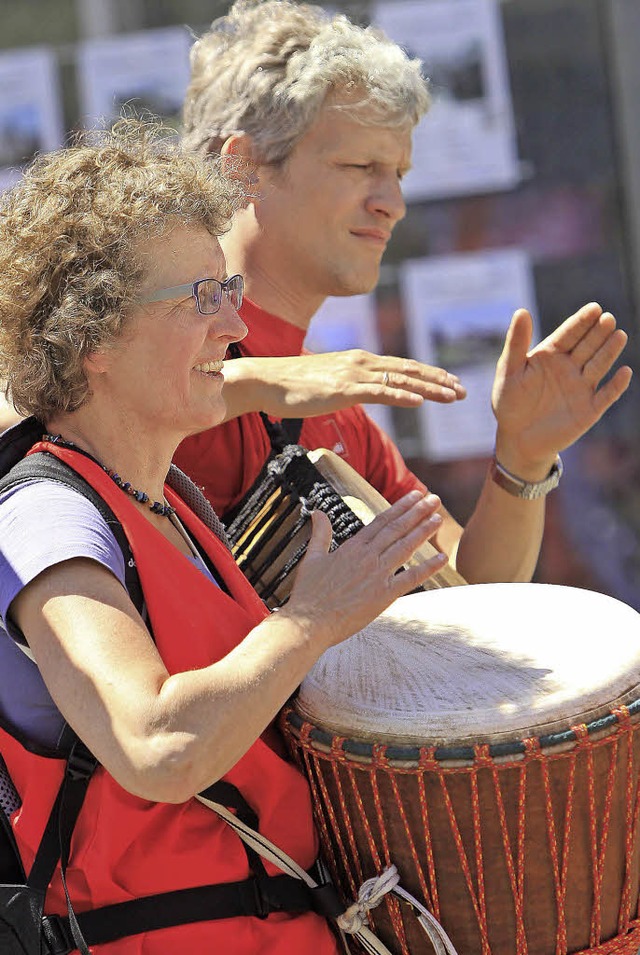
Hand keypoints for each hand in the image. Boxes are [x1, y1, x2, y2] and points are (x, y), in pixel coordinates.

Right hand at [223, 350, 465, 419]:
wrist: (266, 380)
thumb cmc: (293, 385)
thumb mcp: (330, 383)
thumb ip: (351, 386)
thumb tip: (362, 392)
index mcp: (360, 361)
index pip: (402, 367)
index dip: (429, 375)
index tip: (451, 383)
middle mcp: (361, 363)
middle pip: (409, 370)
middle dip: (439, 381)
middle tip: (463, 391)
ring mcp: (353, 374)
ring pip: (400, 380)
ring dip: (430, 388)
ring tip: (452, 396)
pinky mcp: (343, 389)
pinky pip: (378, 392)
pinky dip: (401, 395)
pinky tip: (418, 402)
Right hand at [280, 490, 447, 649]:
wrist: (309, 621)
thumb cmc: (308, 593)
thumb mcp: (312, 558)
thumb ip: (320, 533)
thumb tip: (317, 512)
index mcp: (352, 547)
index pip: (382, 521)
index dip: (400, 507)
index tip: (414, 497)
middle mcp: (368, 556)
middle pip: (398, 529)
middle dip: (418, 512)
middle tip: (434, 500)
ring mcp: (377, 574)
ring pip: (406, 547)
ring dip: (424, 531)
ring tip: (438, 518)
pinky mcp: (384, 595)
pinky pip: (411, 578)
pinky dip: (428, 568)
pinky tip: (442, 558)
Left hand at [491, 303, 631, 476]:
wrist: (518, 439)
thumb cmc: (509, 403)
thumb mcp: (509, 372)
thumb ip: (516, 343)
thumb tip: (521, 310)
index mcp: (550, 356)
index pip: (568, 334)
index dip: (581, 322)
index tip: (594, 308)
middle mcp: (569, 368)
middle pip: (587, 346)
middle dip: (598, 332)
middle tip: (607, 319)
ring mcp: (581, 388)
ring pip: (599, 365)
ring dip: (609, 352)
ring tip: (618, 335)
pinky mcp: (590, 410)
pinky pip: (606, 395)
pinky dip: (616, 385)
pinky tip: (624, 372)